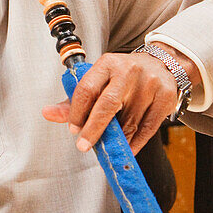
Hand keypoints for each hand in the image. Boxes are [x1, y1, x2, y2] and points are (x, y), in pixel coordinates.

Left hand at [41, 44, 200, 155]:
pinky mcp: (165, 98)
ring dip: (116, 139)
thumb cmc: (122, 77)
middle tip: (83, 145)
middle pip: (107, 105)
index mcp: (108, 63)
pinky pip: (147, 129)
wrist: (161, 65)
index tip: (73, 129)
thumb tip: (47, 113)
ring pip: (128, 121)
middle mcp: (128, 71)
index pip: (87, 89)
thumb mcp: (99, 79)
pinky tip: (126, 148)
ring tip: (107, 146)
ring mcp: (149, 84)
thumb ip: (73, 99)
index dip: (77, 112)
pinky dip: (135, 143)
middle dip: (93, 129)